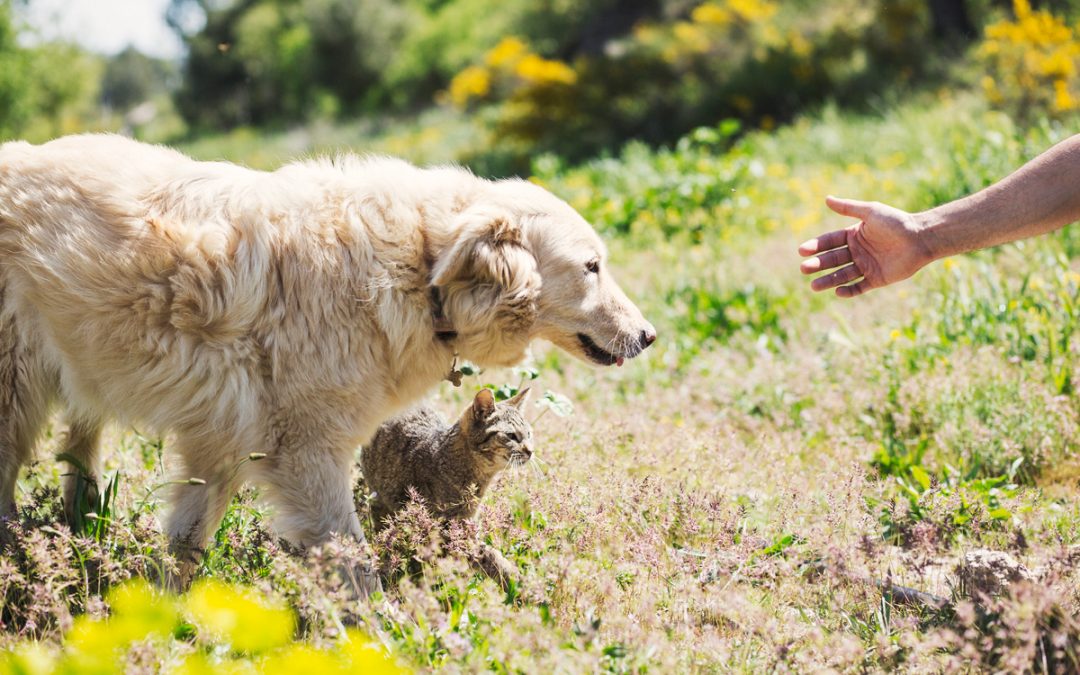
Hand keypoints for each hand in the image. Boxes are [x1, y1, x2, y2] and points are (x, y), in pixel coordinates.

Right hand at [798, 196, 933, 297]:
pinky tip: (838, 292)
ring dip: (828, 281)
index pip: (829, 242)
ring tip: (813, 287)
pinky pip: (859, 287)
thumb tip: (826, 198)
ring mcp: (866, 266)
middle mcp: (857, 251)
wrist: (921, 238)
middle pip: (832, 259)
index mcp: (854, 235)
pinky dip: (849, 291)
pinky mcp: (876, 279)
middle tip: (804, 269)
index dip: (816, 246)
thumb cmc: (896, 222)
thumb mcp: (870, 212)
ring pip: (842, 275)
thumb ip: (848, 208)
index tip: (802, 250)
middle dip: (818, 264)